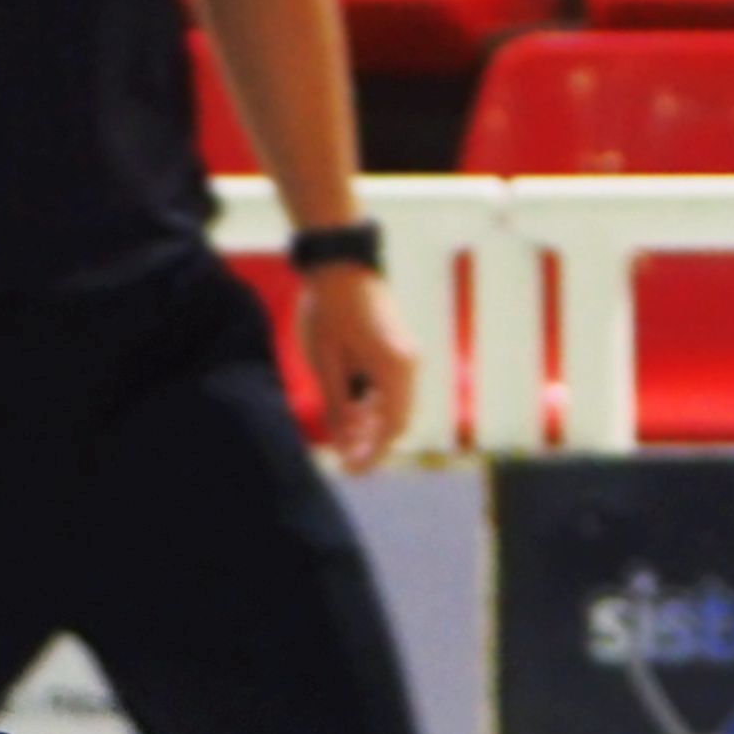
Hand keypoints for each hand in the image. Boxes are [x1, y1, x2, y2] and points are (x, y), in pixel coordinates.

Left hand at [296, 261, 415, 473]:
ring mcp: (407, 355)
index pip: (391, 428)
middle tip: (344, 459)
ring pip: (397, 407)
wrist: (340, 261)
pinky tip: (353, 409)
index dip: (372, 454)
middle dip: (372, 443)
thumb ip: (338, 407)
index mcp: (393, 367)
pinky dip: (376, 405)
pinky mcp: (399, 349)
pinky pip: (394, 389)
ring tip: (343, 433)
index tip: (351, 471)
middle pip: (398, 421)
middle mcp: (408, 363)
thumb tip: (345, 444)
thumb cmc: (328, 307)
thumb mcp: (325, 363)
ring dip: (373, 424)